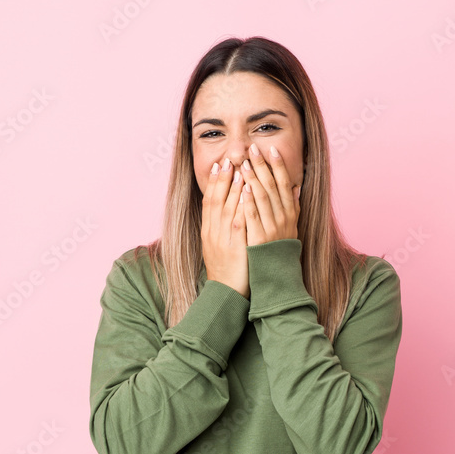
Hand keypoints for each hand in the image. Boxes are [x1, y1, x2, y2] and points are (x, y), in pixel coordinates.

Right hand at [200, 158, 249, 298]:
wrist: (226, 294)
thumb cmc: (226, 271)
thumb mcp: (219, 247)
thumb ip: (223, 228)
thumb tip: (230, 210)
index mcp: (208, 232)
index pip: (208, 201)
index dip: (213, 182)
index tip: (219, 165)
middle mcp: (212, 233)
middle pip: (215, 200)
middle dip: (222, 179)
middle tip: (228, 159)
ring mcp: (223, 240)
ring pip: (226, 208)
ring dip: (232, 188)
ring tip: (239, 170)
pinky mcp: (235, 247)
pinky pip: (238, 223)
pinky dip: (241, 207)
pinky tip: (246, 194)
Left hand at [239, 143, 299, 245]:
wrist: (277, 276)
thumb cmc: (281, 249)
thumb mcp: (292, 226)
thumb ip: (294, 206)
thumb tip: (297, 186)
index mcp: (291, 213)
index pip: (285, 183)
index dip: (279, 165)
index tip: (272, 149)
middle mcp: (284, 218)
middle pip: (273, 186)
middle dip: (263, 166)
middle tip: (253, 149)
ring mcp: (272, 228)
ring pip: (263, 198)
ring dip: (254, 178)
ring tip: (246, 163)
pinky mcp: (259, 238)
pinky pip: (254, 216)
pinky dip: (249, 201)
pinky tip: (243, 187)